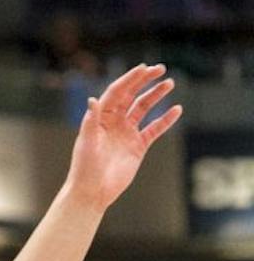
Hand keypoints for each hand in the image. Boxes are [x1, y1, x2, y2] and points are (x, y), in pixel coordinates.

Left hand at [63, 63, 181, 210]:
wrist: (93, 192)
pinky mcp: (138, 146)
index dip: (129, 79)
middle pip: (131, 96)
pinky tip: (177, 110)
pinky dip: (166, 120)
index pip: (116, 93)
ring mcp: (126, 133)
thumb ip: (91, 121)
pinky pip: (154, 129)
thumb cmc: (85, 168)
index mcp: (100, 119)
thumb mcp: (87, 143)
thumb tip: (92, 99)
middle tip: (160, 68)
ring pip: (144, 109)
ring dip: (156, 95)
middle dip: (145, 81)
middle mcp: (113, 123)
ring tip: (170, 83)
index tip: (143, 68)